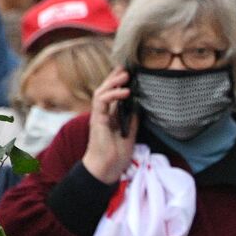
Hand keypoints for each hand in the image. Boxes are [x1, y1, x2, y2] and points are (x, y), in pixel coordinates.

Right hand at [81, 67, 137, 184]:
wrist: (106, 168)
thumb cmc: (117, 154)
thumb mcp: (130, 133)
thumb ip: (132, 118)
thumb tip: (139, 104)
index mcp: (110, 116)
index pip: (113, 94)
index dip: (119, 83)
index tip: (129, 73)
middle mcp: (103, 113)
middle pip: (106, 90)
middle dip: (115, 77)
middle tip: (126, 68)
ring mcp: (99, 116)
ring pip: (101, 92)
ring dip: (113, 82)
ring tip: (126, 75)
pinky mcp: (97, 120)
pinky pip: (101, 101)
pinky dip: (113, 95)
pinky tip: (124, 91)